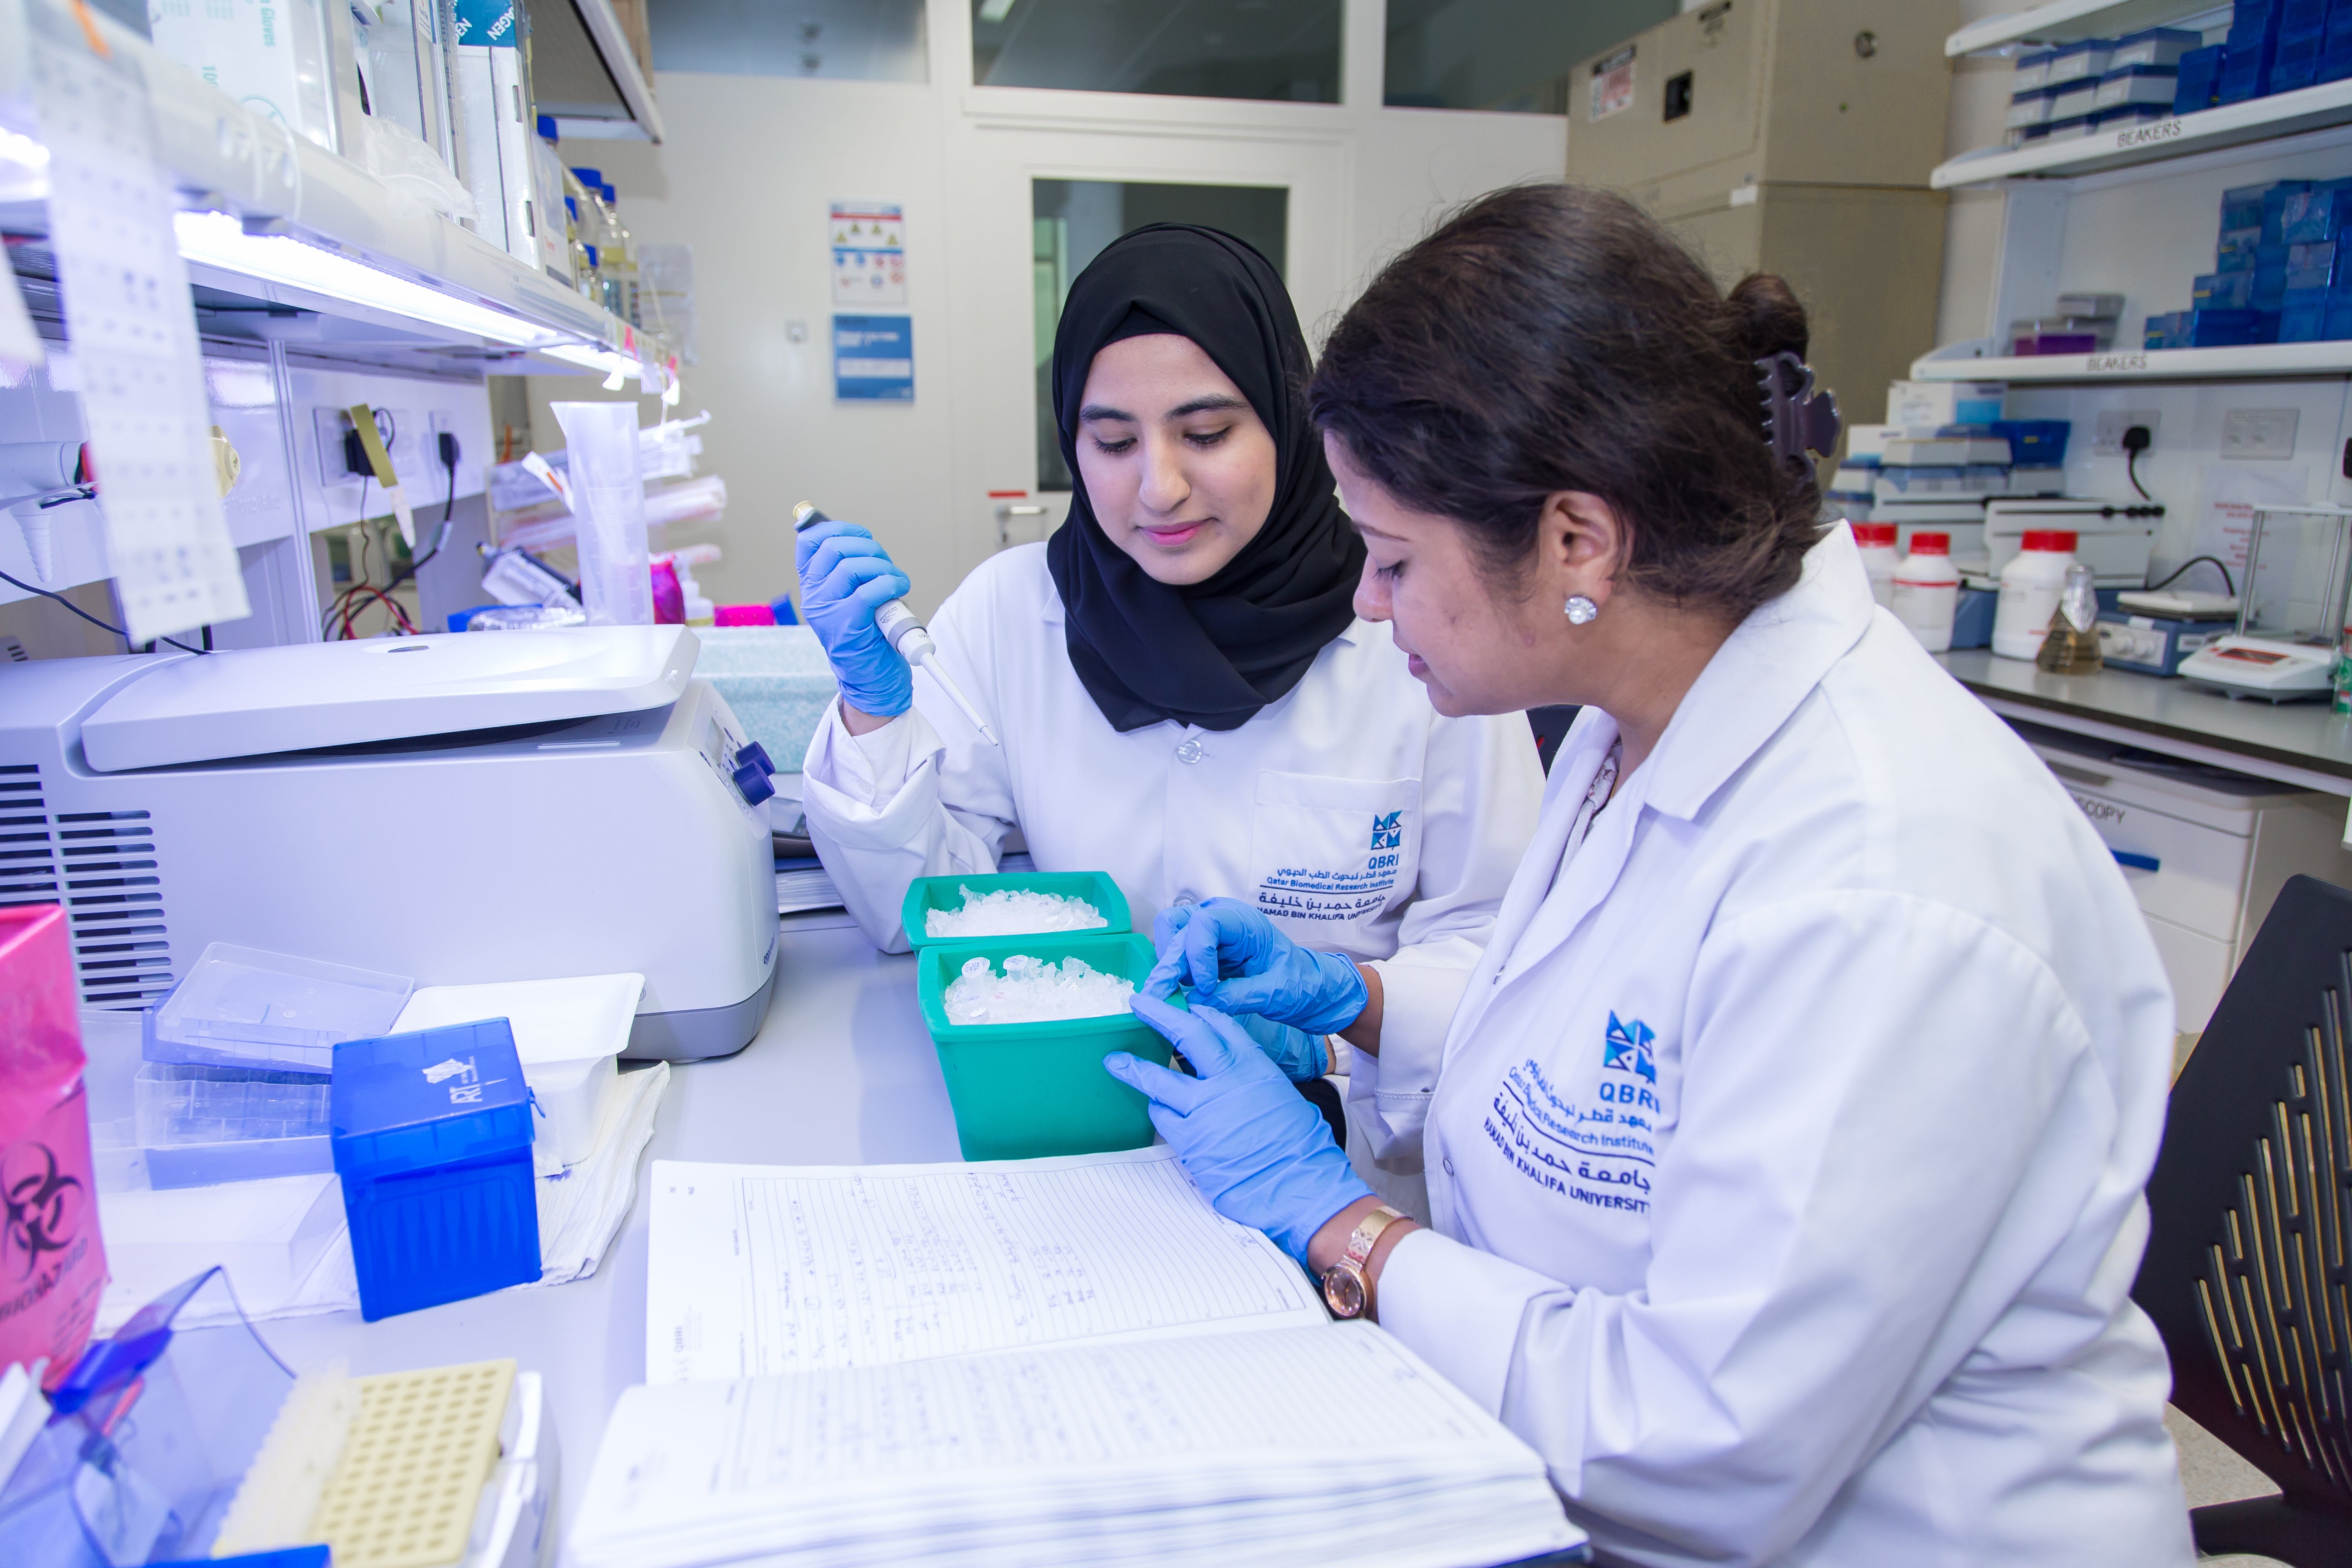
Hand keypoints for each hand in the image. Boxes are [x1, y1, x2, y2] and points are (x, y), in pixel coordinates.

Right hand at [795, 516, 912, 718]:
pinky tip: (899, 590)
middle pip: (834, 547)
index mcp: (811, 584)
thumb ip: (850, 569)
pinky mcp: (846, 624)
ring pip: (852, 566)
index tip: (861, 535)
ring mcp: (827, 610)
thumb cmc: (868, 633)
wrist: (871, 679)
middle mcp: (813, 596)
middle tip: (885, 563)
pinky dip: (891, 583)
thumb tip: (857, 536)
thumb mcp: (852, 595)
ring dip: (883, 567)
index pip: (809, 541)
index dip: (836, 528)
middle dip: (868, 547)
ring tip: (895, 581)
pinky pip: (869, 590)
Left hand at [1103, 994, 1370, 1261]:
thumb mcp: (1283, 1100)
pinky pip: (1162, 1118)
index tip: (1186, 1004)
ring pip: (1158, 1079)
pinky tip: (1157, 1111)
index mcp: (1255, 1067)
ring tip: (1116, 1061)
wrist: (1301, 1188)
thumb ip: (1255, 1084)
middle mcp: (1228, 1081)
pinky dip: (1158, 1112)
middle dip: (1158, 1015)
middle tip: (1139, 1004)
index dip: (1200, 1013)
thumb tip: (1238, 1081)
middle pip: (1186, 1035)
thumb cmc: (1302, 1150)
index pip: (1222, 1027)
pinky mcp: (1190, 1142)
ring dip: (1134, 1068)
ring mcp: (1205, 1110)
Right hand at [1146, 897, 1368, 1036]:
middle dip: (1169, 963)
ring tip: (1177, 993)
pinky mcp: (1202, 946)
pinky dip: (1174, 970)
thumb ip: (1237, 996)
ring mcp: (1209, 929)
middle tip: (1160, 996)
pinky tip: (1184, 992)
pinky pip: (1175, 950)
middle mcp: (1222, 917)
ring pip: (1170, 932)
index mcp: (1246, 922)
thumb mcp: (1275, 993)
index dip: (1197, 955)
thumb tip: (1196, 1002)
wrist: (1307, 986)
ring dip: (1168, 963)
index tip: (1206, 987)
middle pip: (1178, 926)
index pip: (1205, 923)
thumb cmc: (1299, 983)